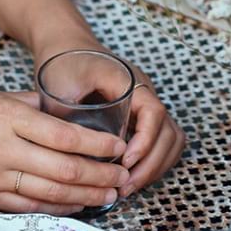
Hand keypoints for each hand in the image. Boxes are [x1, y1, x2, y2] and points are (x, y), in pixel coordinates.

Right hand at [0, 84, 131, 213]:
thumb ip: (26, 104)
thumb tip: (59, 112)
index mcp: (4, 118)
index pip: (64, 136)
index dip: (97, 145)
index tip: (118, 146)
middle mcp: (1, 150)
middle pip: (63, 170)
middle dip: (99, 176)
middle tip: (122, 176)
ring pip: (49, 194)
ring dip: (84, 196)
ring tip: (108, 194)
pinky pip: (26, 207)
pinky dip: (55, 208)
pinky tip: (74, 205)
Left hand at [25, 33, 185, 197]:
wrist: (65, 44)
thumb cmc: (61, 60)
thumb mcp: (59, 85)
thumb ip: (67, 116)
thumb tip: (76, 156)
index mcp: (128, 80)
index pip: (154, 112)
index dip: (145, 141)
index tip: (125, 162)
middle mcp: (144, 92)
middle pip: (169, 132)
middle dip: (151, 163)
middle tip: (125, 186)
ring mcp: (145, 104)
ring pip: (170, 139)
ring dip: (155, 166)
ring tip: (128, 187)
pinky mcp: (139, 115)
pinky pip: (161, 141)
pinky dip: (153, 162)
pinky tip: (130, 176)